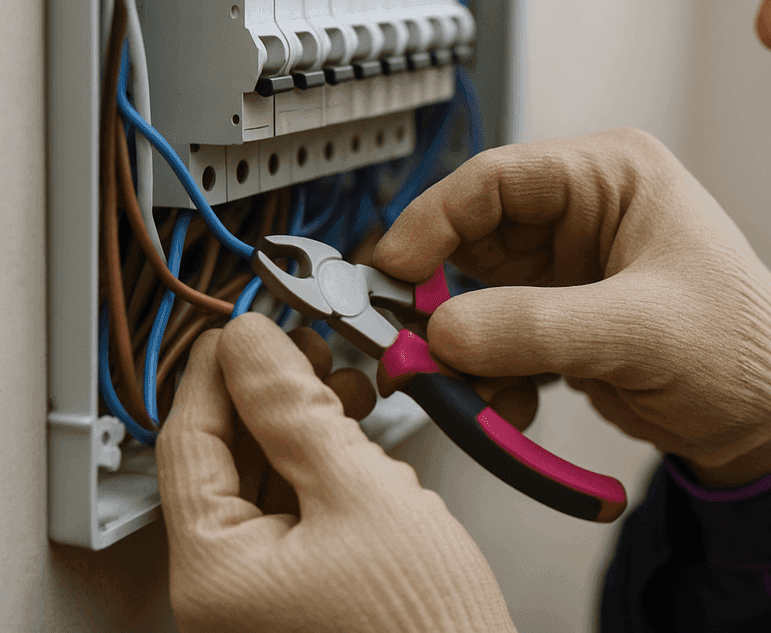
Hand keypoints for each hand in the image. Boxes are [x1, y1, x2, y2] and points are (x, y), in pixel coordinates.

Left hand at [156, 314, 515, 632]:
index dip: (218, 372)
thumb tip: (253, 345)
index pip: (188, 444)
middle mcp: (228, 589)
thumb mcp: (359, 491)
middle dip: (269, 396)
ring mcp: (268, 593)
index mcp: (215, 573)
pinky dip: (325, 465)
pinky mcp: (308, 589)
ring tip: (345, 388)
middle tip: (306, 349)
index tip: (244, 327)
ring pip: (266, 481)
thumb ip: (296, 409)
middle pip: (226, 460)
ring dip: (303, 425)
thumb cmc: (422, 627)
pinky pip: (299, 510)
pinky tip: (358, 437)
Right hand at [374, 128, 770, 487]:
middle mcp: (586, 214)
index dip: (432, 221)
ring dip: (466, 348)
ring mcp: (572, 270)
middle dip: (443, 297)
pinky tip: (511, 407)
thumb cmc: (742, 349)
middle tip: (414, 344)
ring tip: (469, 392)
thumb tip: (442, 333)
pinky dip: (491, 375)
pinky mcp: (565, 320)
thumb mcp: (639, 331)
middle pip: (475, 239)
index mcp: (613, 176)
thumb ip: (536, 328)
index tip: (391, 271)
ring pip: (479, 296)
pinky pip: (499, 339)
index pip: (495, 179)